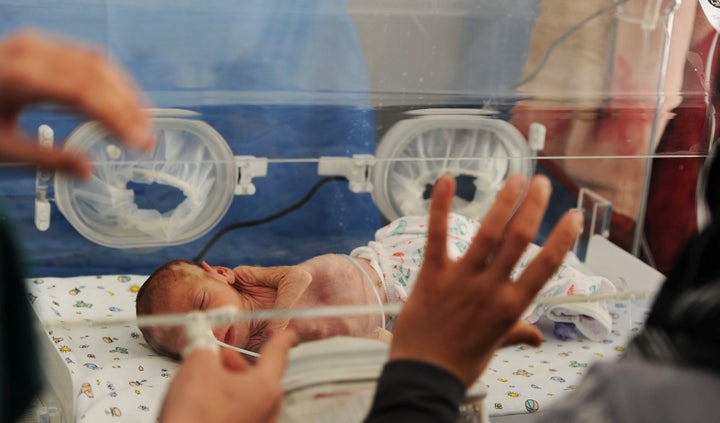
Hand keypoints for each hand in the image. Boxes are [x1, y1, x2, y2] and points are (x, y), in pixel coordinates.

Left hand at [0, 30, 154, 177]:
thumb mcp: (2, 150)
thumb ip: (47, 159)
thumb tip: (88, 171)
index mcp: (19, 78)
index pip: (82, 93)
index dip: (117, 117)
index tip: (140, 142)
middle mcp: (30, 52)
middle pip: (96, 75)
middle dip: (128, 107)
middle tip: (148, 138)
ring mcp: (37, 44)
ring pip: (97, 62)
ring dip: (125, 92)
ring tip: (143, 123)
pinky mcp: (42, 45)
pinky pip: (87, 58)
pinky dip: (111, 80)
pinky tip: (124, 102)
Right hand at [159, 330, 297, 422]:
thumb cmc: (194, 419)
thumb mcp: (196, 367)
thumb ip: (204, 345)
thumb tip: (203, 341)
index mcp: (265, 388)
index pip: (278, 353)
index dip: (281, 338)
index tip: (289, 334)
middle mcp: (268, 411)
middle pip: (259, 376)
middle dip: (237, 363)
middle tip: (218, 356)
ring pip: (248, 397)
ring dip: (231, 384)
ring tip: (206, 379)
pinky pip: (242, 415)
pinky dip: (228, 404)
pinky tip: (206, 403)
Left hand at [389, 173, 581, 386]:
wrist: (423, 374)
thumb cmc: (461, 362)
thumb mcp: (496, 346)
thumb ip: (517, 333)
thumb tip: (537, 338)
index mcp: (512, 305)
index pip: (546, 265)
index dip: (562, 238)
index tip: (574, 215)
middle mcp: (491, 287)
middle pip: (519, 238)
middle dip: (534, 206)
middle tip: (542, 182)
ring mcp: (461, 278)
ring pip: (488, 231)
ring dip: (504, 200)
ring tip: (516, 177)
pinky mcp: (432, 273)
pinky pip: (438, 234)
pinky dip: (441, 205)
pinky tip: (448, 179)